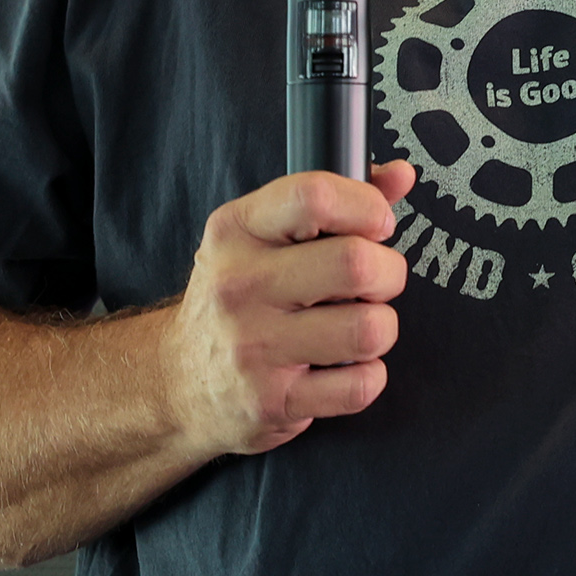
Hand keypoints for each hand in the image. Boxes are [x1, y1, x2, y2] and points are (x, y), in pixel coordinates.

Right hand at [168, 160, 416, 455]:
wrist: (175, 381)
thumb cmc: (238, 300)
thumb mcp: (264, 237)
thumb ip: (337, 201)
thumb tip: (400, 175)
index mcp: (236, 232)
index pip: (314, 197)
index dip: (366, 207)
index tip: (376, 225)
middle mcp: (239, 285)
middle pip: (357, 264)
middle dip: (388, 274)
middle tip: (373, 284)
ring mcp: (252, 347)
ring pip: (369, 328)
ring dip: (379, 328)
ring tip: (353, 327)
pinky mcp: (270, 401)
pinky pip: (361, 385)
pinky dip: (367, 376)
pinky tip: (340, 367)